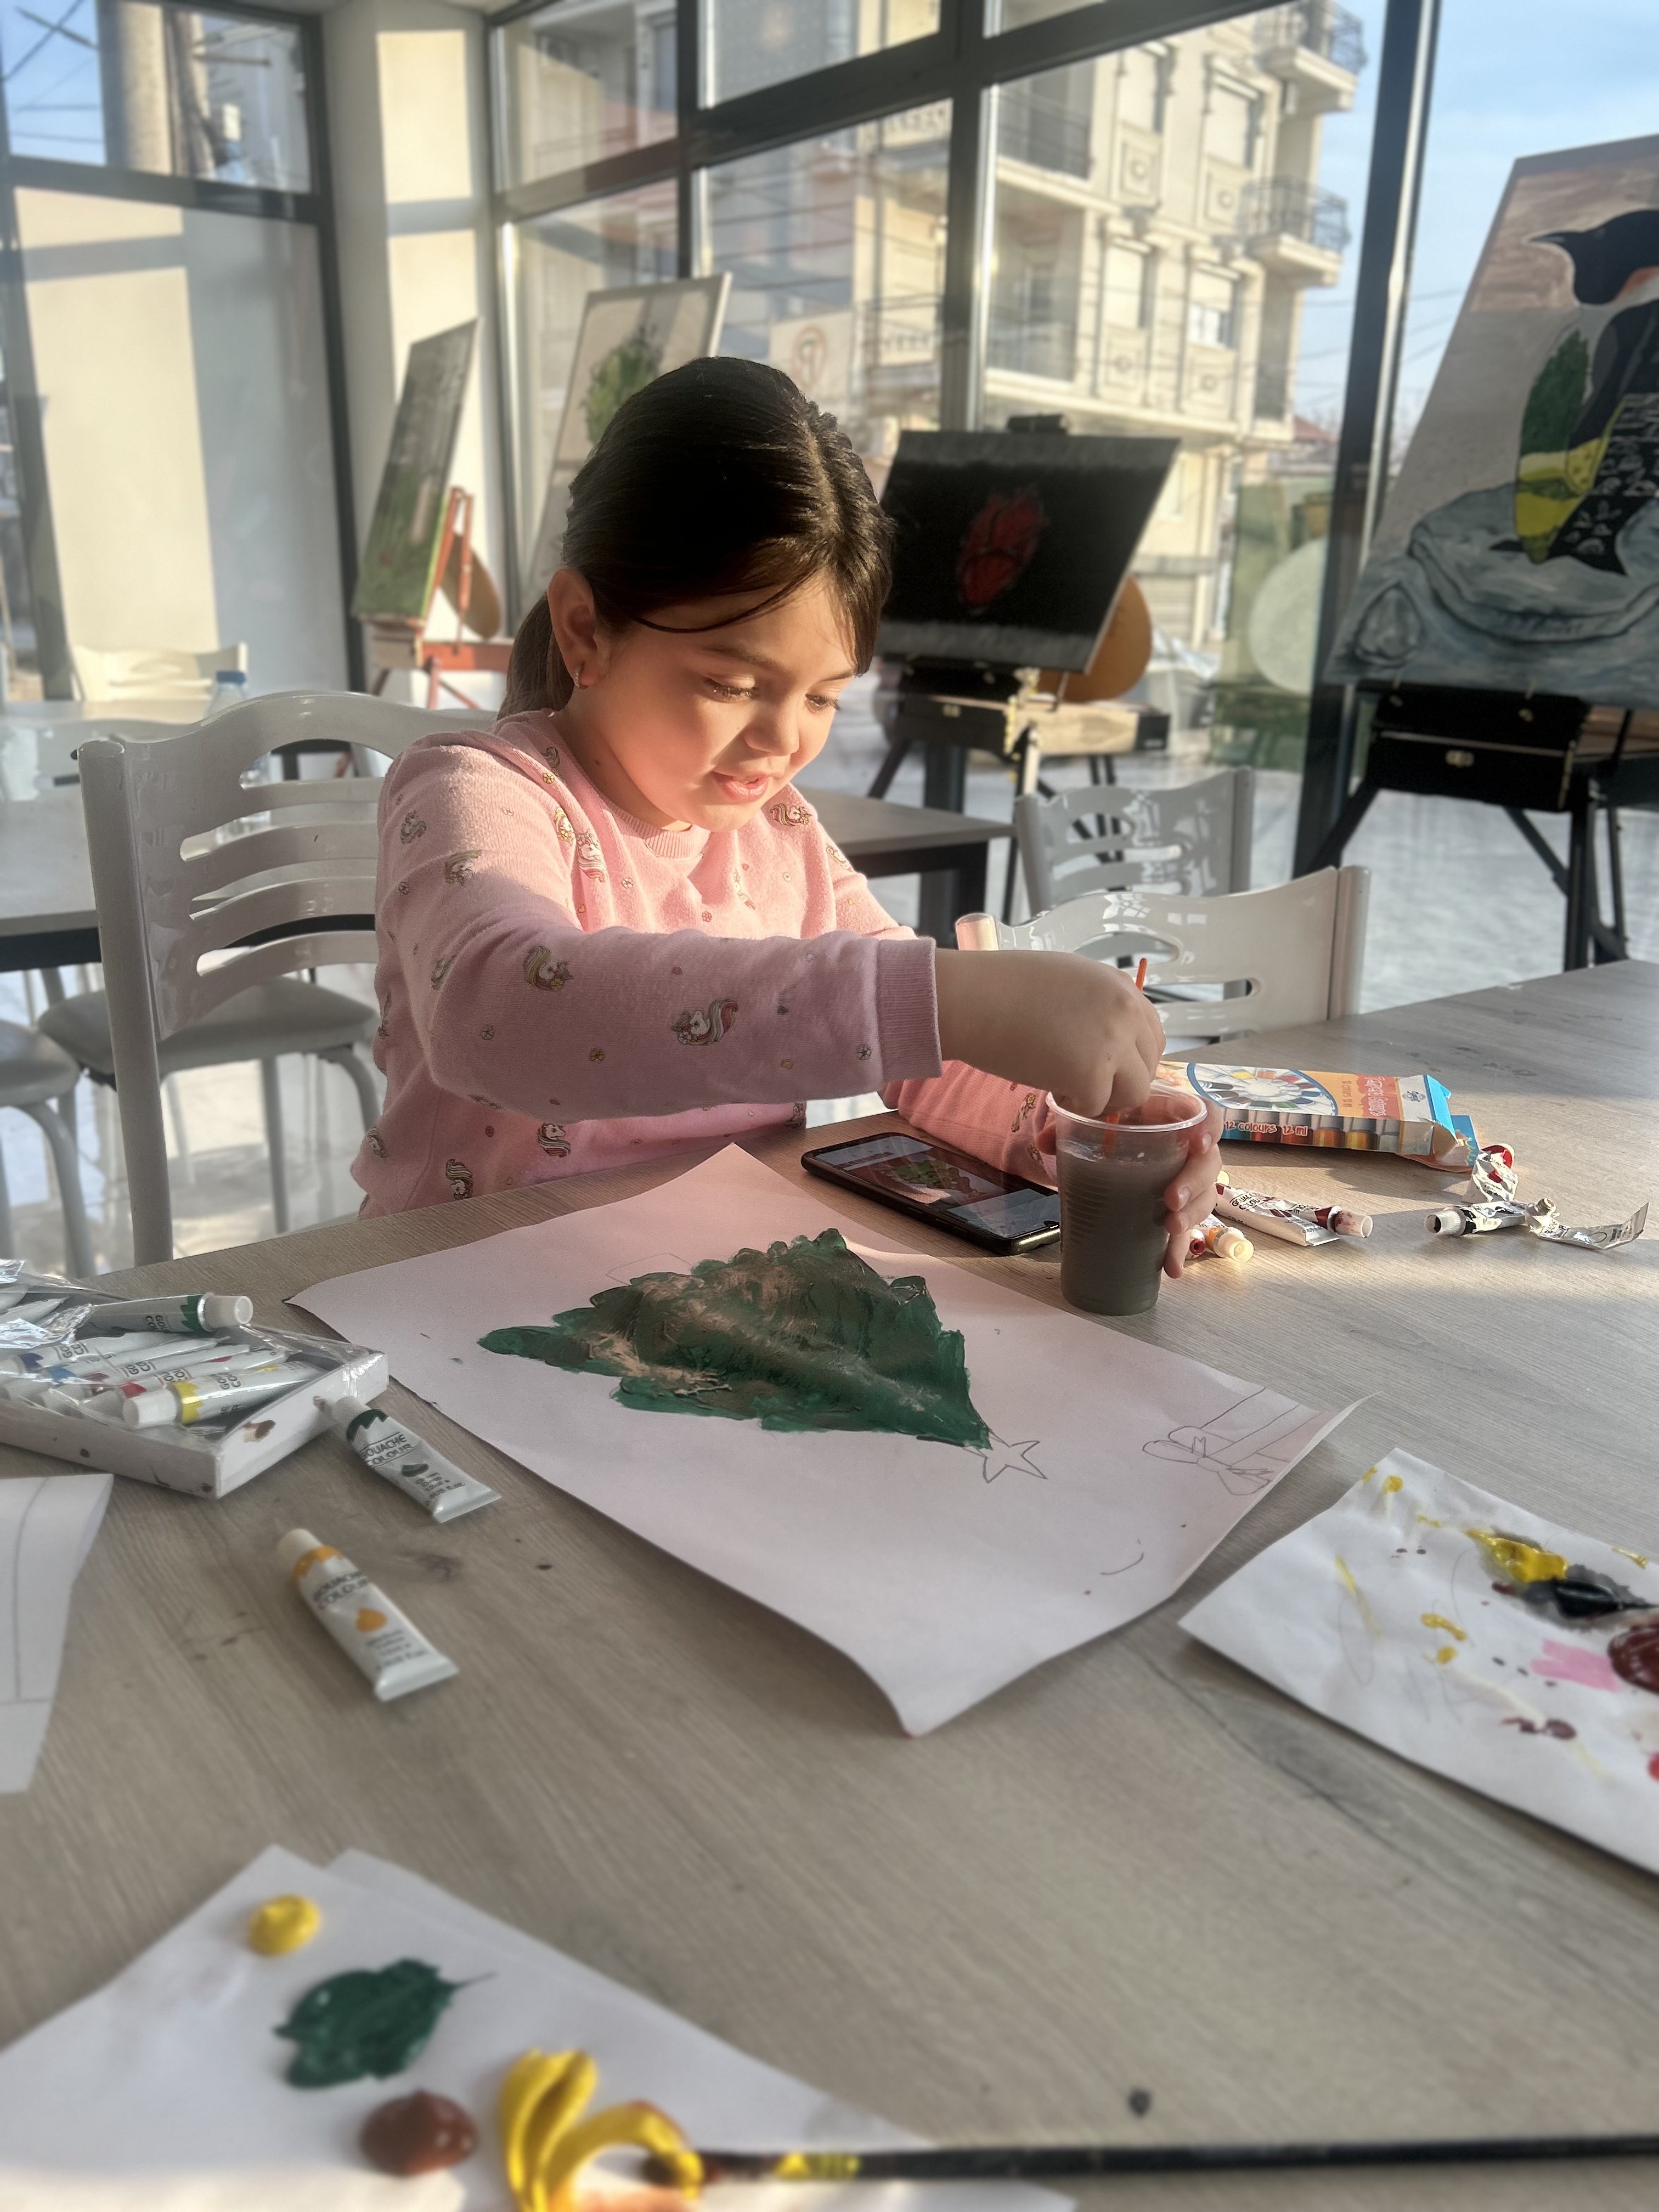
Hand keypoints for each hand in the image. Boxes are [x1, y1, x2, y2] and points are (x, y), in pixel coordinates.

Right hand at [933, 948, 1164, 1119]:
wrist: (971, 998)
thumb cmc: (1002, 987)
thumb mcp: (1067, 982)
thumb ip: (1097, 1007)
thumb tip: (1106, 1042)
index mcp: (1121, 986)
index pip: (1152, 1036)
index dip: (1131, 1059)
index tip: (1107, 1070)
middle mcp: (1126, 1011)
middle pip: (1148, 1066)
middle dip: (1120, 1082)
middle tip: (1083, 1084)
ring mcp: (1112, 1043)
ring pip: (1133, 1093)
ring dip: (1104, 1098)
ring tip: (1067, 1087)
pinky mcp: (1090, 1074)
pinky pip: (1096, 1107)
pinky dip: (1074, 1107)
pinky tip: (1049, 1089)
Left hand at [1036, 1099, 1223, 1278]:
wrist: (1110, 1142)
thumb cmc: (1111, 1123)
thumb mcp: (1094, 1119)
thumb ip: (1071, 1126)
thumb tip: (1045, 1142)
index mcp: (1168, 1117)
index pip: (1203, 1114)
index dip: (1210, 1127)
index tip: (1199, 1144)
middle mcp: (1185, 1148)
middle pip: (1208, 1162)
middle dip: (1194, 1182)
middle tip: (1171, 1200)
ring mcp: (1184, 1180)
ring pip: (1204, 1196)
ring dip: (1192, 1215)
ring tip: (1171, 1229)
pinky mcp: (1176, 1209)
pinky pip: (1186, 1229)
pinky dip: (1178, 1249)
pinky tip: (1171, 1268)